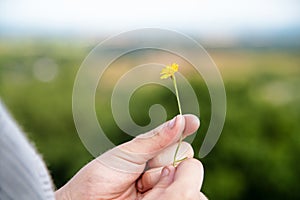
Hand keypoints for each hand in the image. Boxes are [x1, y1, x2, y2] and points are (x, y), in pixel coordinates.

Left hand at [55, 114, 206, 199]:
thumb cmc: (101, 177)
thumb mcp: (128, 154)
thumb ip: (156, 139)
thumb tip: (181, 120)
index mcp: (151, 155)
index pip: (177, 143)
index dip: (183, 130)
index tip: (193, 122)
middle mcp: (161, 171)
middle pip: (186, 159)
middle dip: (166, 162)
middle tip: (142, 173)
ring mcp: (164, 189)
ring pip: (186, 178)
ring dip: (164, 180)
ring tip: (141, 188)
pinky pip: (182, 194)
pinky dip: (166, 192)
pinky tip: (147, 196)